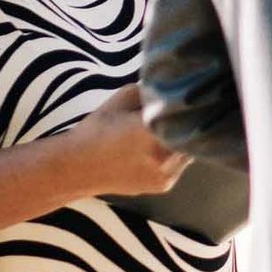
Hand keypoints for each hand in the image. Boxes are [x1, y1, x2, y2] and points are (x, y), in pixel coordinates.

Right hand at [65, 85, 187, 196]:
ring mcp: (166, 173)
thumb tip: (172, 86)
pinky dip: (175, 154)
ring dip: (183, 139)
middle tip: (179, 112)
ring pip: (189, 149)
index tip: (190, 95)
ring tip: (168, 130)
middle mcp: (164, 154)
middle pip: (193, 132)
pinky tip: (159, 148)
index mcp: (153, 130)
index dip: (190, 104)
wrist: (78, 167)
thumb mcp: (121, 99)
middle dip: (187, 122)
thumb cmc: (97, 130)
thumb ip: (149, 90)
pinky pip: (180, 164)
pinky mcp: (164, 185)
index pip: (187, 112)